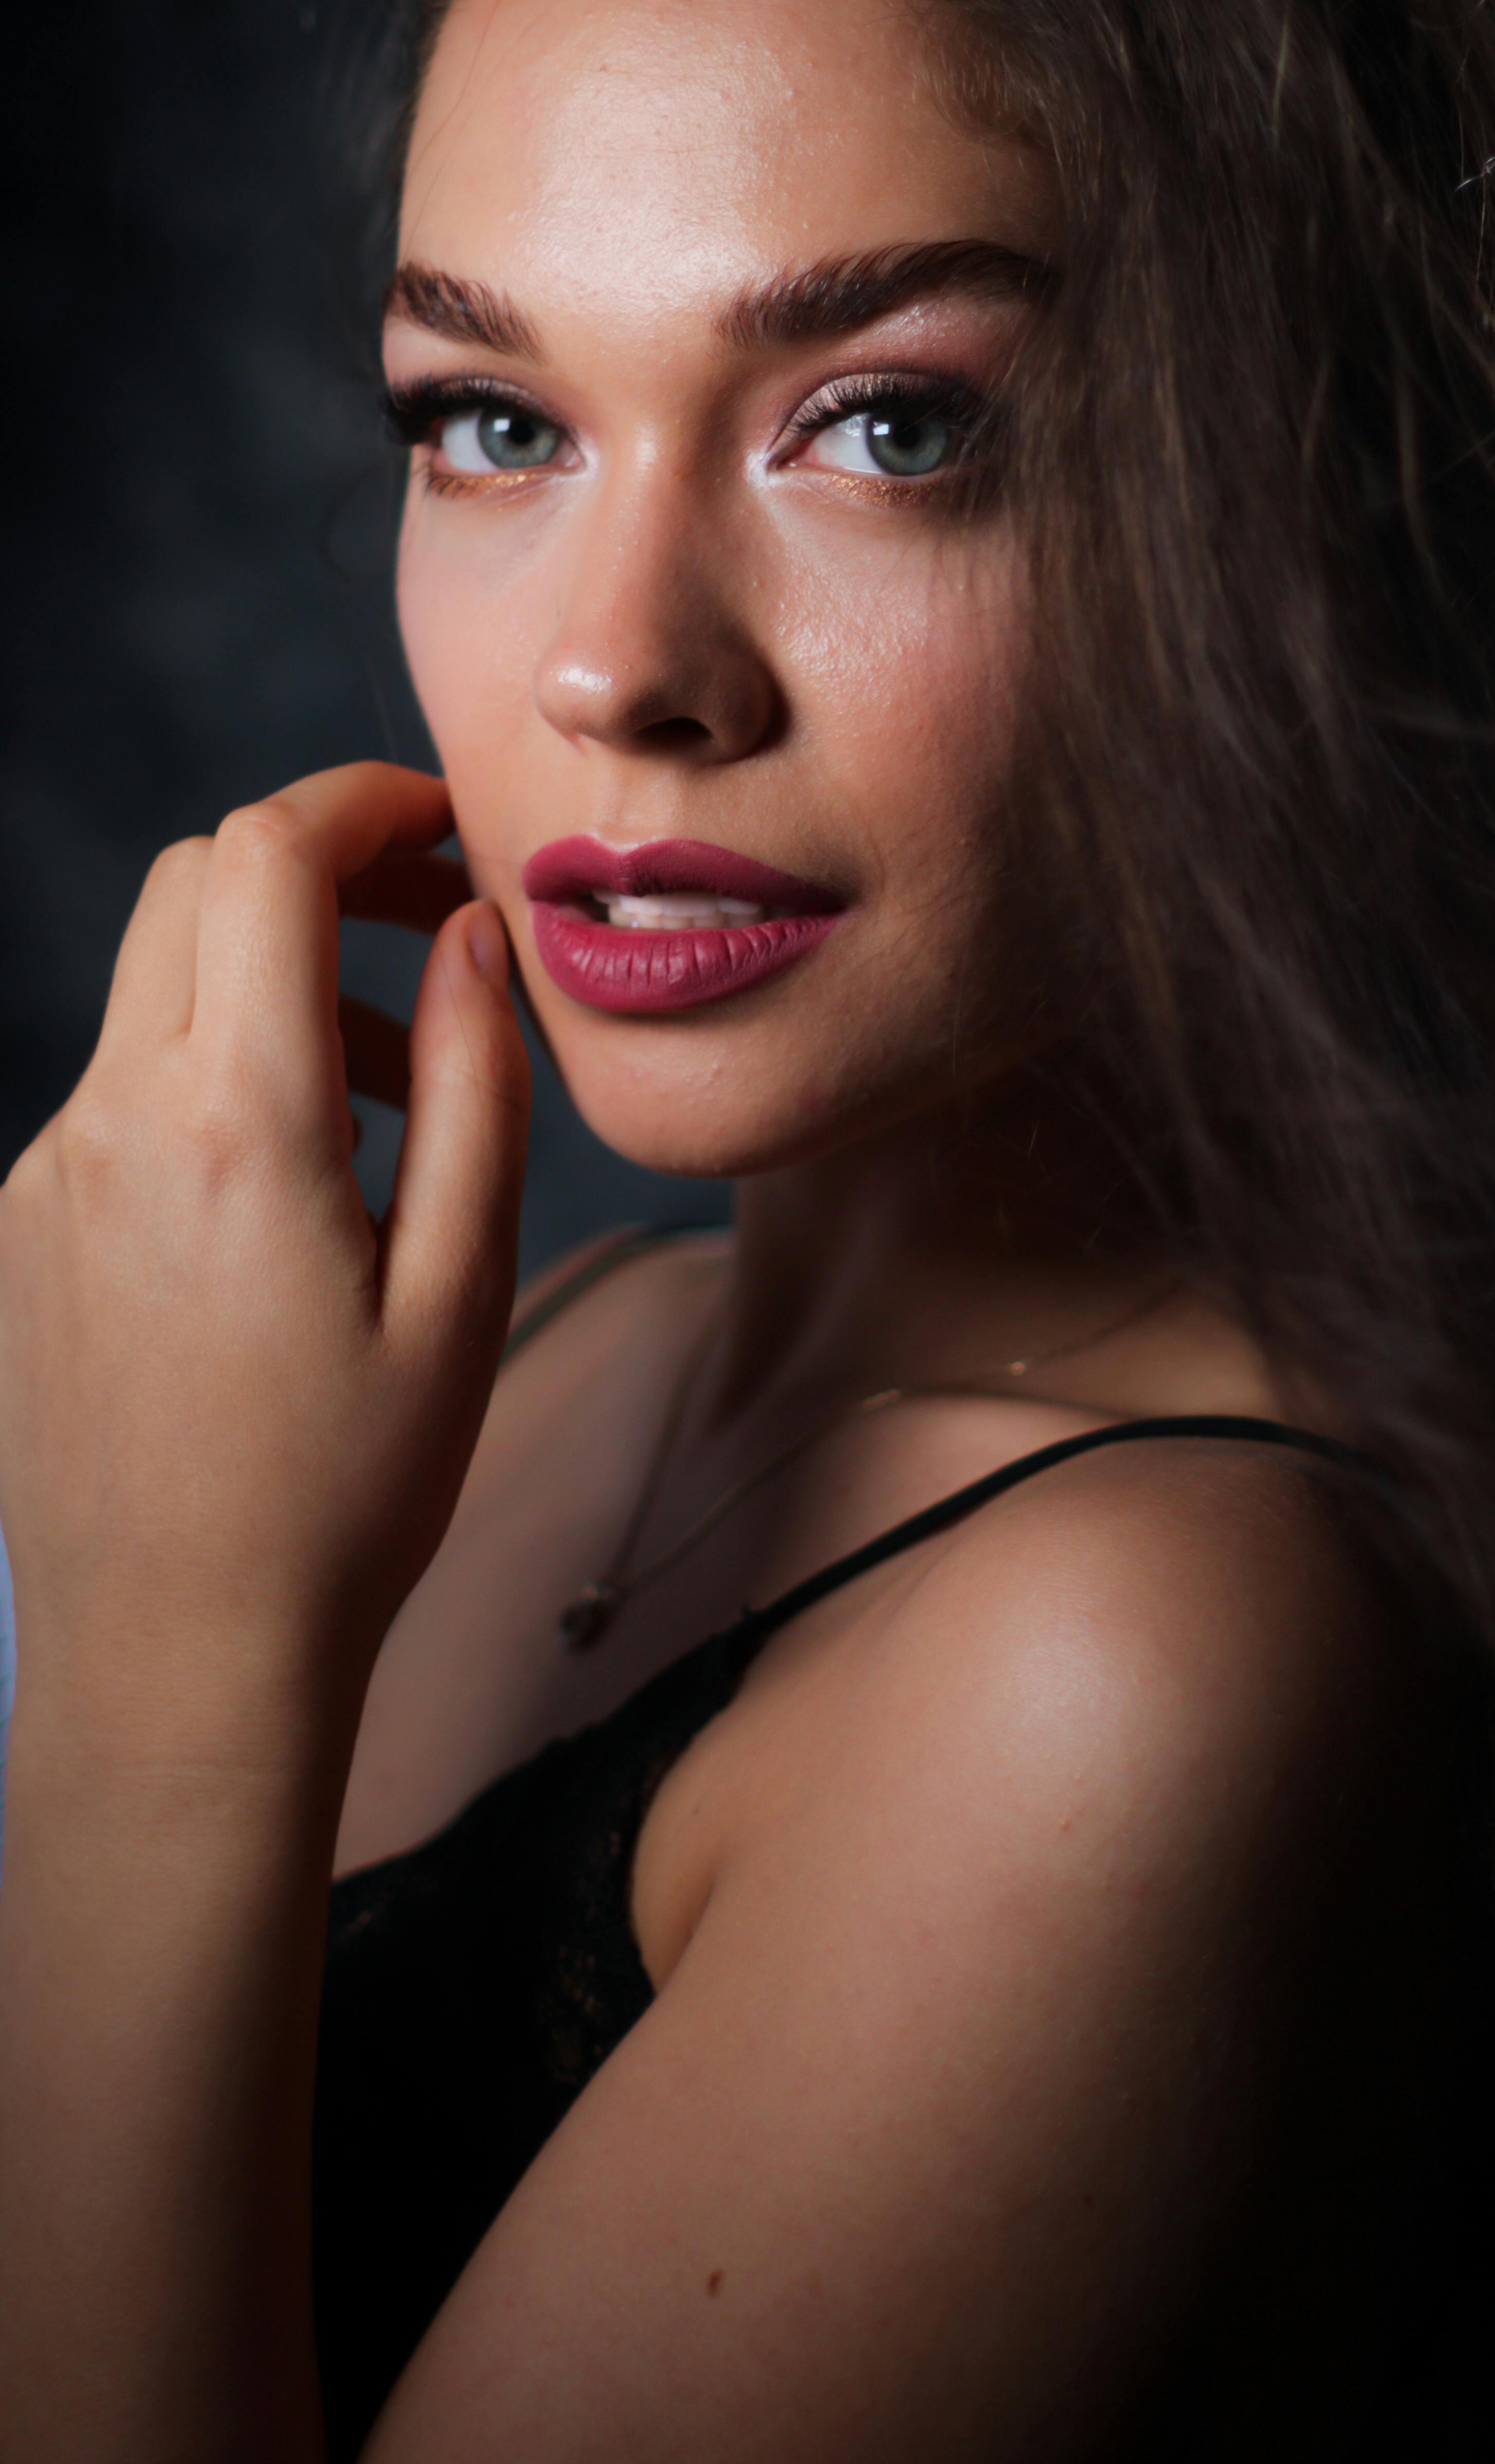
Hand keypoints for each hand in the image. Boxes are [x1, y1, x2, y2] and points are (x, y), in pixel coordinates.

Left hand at [0, 764, 529, 1745]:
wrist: (175, 1661)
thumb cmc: (342, 1498)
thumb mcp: (462, 1293)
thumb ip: (480, 1090)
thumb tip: (474, 936)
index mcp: (234, 1126)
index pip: (265, 855)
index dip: (361, 801)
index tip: (443, 831)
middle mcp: (111, 1125)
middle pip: (196, 885)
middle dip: (320, 870)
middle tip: (432, 935)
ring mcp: (45, 1177)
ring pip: (159, 988)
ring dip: (278, 989)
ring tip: (398, 1113)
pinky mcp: (20, 1230)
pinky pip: (121, 1090)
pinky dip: (216, 1079)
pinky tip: (298, 1199)